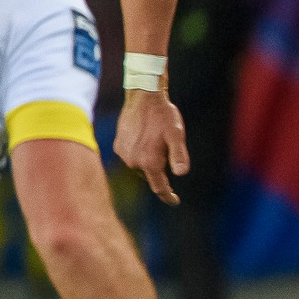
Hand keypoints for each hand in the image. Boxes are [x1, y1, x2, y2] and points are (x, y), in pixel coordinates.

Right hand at [115, 89, 189, 204]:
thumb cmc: (164, 115)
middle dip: (160, 168)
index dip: (168, 196)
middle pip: (151, 175)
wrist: (143, 97)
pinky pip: (131, 156)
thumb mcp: (176, 135)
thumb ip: (178, 155)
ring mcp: (123, 153)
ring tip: (156, 139)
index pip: (159, 187)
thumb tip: (181, 173)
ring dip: (149, 160)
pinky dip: (140, 152)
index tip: (174, 201)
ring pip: (140, 165)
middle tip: (167, 146)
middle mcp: (133, 161)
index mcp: (149, 161)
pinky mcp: (117, 145)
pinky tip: (145, 138)